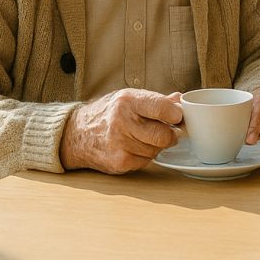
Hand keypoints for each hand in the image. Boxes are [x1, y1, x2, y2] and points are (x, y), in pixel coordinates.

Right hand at [59, 89, 181, 173]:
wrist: (77, 133)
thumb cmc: (109, 113)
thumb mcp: (130, 98)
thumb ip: (158, 100)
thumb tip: (182, 100)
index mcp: (128, 101)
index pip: (163, 109)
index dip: (176, 114)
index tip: (178, 116)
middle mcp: (122, 122)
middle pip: (164, 135)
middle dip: (170, 134)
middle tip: (167, 130)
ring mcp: (119, 144)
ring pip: (158, 149)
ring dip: (157, 145)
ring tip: (145, 137)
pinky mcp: (119, 162)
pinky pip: (147, 161)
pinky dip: (145, 155)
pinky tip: (135, 147)